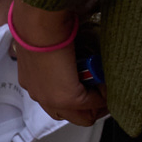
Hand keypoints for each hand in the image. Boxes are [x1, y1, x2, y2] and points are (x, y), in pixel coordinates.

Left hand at [6, 0, 107, 126]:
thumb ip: (65, 59)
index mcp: (34, 82)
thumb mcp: (53, 47)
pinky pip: (92, 105)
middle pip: (70, 115)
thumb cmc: (43, 26)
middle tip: (105, 92)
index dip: (81, 97)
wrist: (39, 25)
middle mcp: (40, 94)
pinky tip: (107, 84)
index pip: (60, 104)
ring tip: (106, 89)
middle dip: (92, 107)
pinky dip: (103, 97)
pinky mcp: (65, 98)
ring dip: (97, 104)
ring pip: (81, 116)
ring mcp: (50, 100)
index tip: (96, 87)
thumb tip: (82, 57)